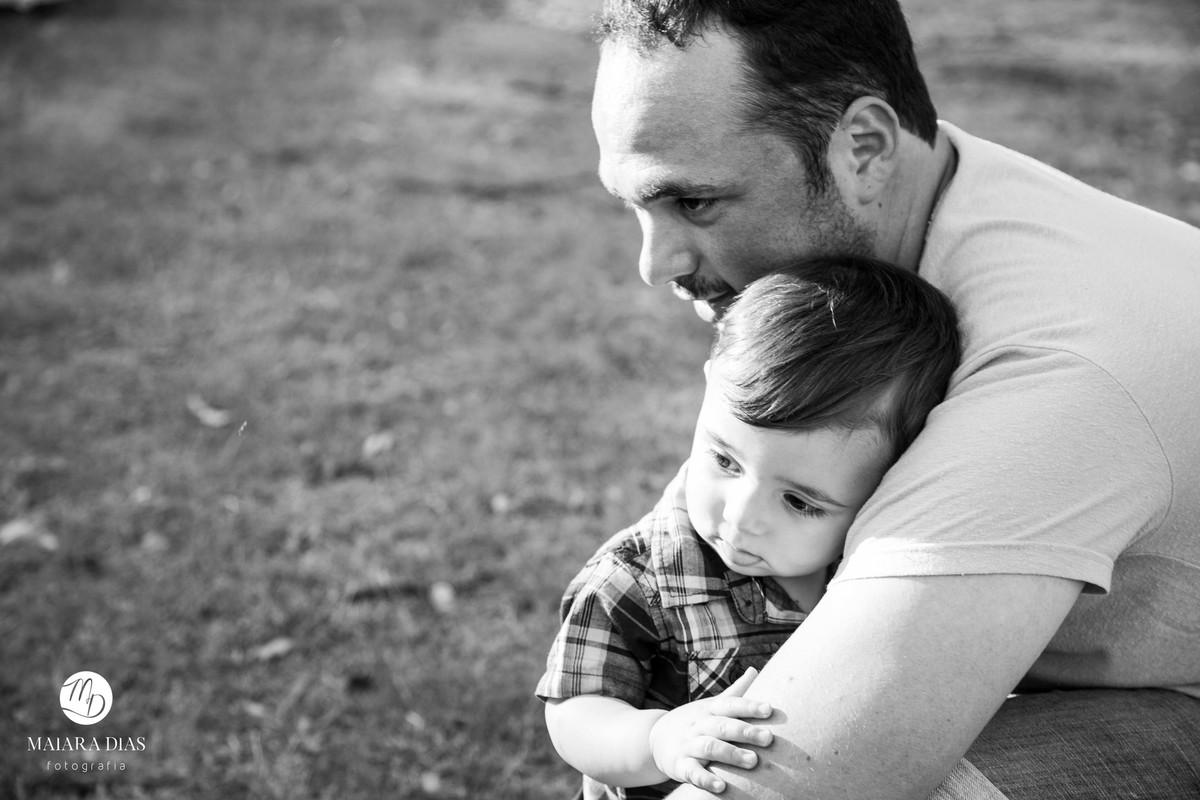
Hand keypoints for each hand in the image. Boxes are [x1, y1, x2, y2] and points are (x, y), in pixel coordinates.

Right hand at [648, 667, 773, 793]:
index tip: (769, 709)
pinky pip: (692, 772)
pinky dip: (706, 779)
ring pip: (710, 748)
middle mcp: (699, 725)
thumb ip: (735, 691)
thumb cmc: (694, 721)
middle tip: (768, 738)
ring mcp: (688, 745)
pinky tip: (721, 786)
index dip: (749, 706)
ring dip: (731, 754)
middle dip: (745, 731)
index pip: (730, 705)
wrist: (654, 738)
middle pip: (722, 726)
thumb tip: (755, 669)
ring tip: (753, 761)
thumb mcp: (711, 704)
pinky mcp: (680, 765)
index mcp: (709, 709)